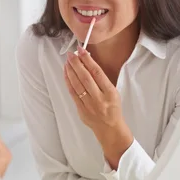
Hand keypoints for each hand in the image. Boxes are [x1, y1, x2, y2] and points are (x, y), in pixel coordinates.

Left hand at [63, 48, 132, 166]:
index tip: (81, 50)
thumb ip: (101, 80)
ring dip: (71, 72)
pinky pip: (73, 94)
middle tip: (70, 54)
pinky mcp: (81, 110)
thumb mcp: (113, 92)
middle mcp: (99, 98)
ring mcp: (89, 105)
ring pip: (77, 85)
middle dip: (76, 64)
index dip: (88, 60)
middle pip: (85, 78)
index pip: (97, 73)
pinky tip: (66, 74)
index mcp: (110, 92)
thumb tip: (88, 62)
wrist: (110, 129)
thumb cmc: (113, 108)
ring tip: (67, 62)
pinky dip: (68, 82)